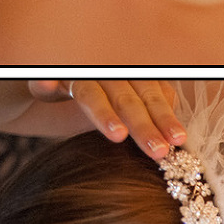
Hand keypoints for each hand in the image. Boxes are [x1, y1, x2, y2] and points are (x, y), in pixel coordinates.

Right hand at [26, 79, 188, 162]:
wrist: (56, 77)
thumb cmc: (102, 94)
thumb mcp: (126, 104)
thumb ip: (149, 112)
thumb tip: (177, 138)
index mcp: (132, 77)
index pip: (152, 96)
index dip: (165, 118)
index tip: (178, 142)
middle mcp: (109, 71)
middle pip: (128, 98)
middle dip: (144, 125)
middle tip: (158, 151)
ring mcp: (80, 72)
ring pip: (92, 93)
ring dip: (103, 112)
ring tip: (117, 135)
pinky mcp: (49, 76)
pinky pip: (46, 79)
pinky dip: (45, 82)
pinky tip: (45, 85)